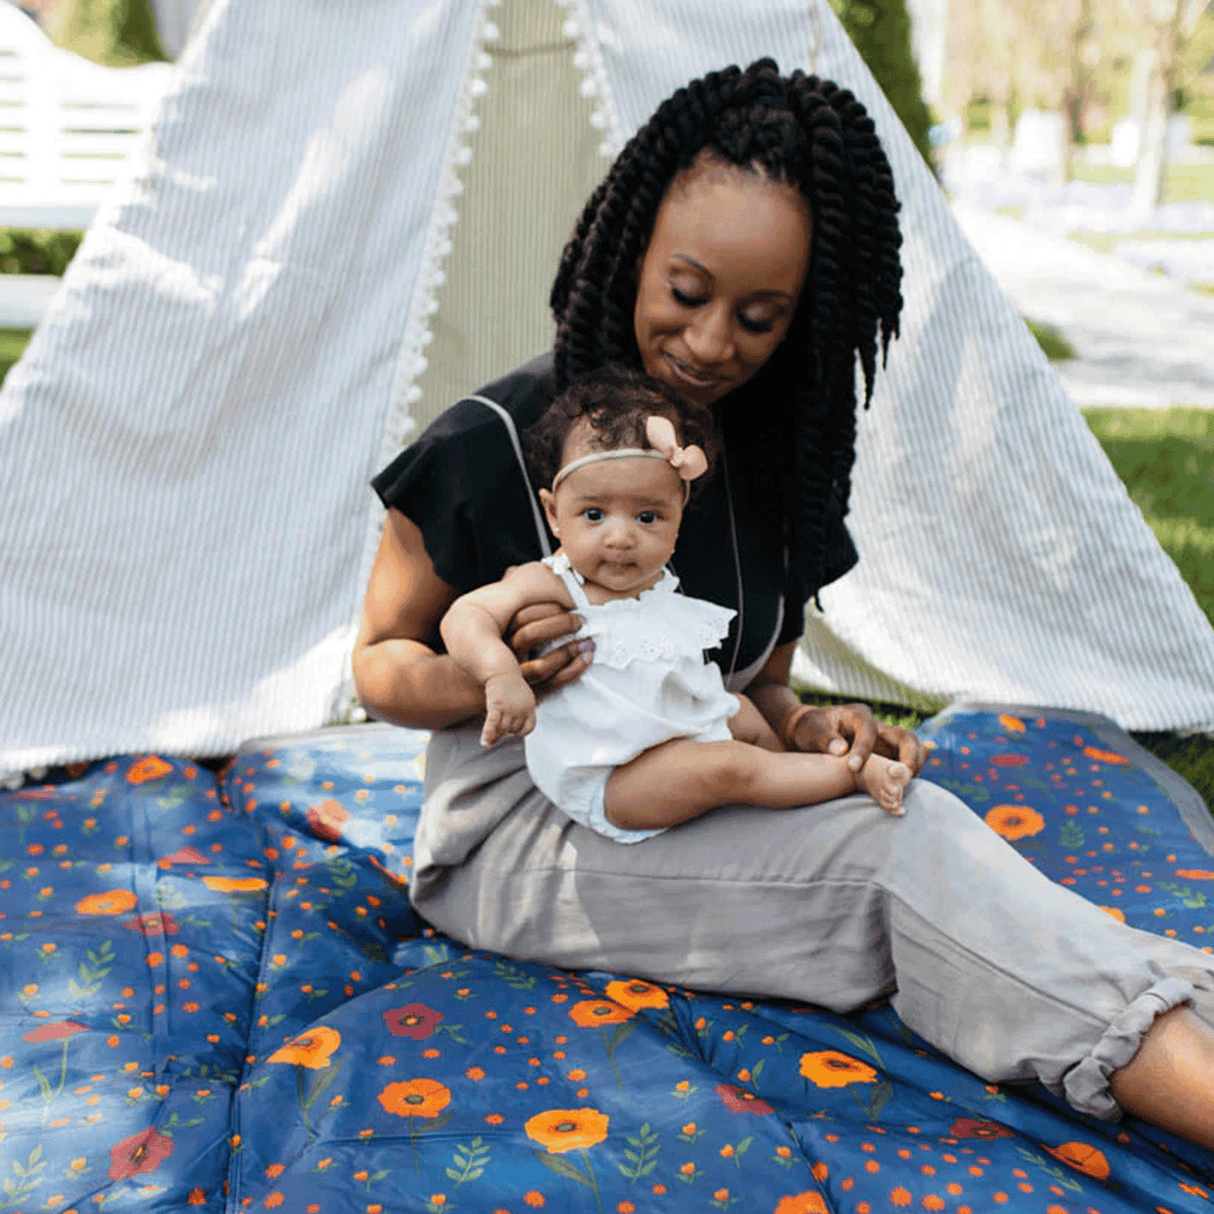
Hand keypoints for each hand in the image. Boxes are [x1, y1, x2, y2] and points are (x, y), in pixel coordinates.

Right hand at [481, 673, 537, 746]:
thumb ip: (523, 712)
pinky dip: (487, 734)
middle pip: (513, 730)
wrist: (501, 671)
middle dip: (505, 732)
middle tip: (497, 732)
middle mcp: (521, 709)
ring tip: (490, 736)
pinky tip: (484, 742)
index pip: (529, 728)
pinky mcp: (496, 705)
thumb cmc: (511, 685)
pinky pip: (492, 724)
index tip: (513, 732)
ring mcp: (509, 708)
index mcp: (530, 707)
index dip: (520, 732)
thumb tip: (516, 730)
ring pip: (503, 729)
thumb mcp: (524, 698)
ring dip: (496, 734)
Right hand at [505, 600, 592, 696]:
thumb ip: (528, 605)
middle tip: (580, 621)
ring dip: (569, 650)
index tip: (568, 604)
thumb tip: (532, 577)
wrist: (504, 691)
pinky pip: (554, 683)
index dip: (548, 608)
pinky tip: (586, 657)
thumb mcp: (514, 623)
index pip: (521, 617)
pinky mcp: (533, 694)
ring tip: (587, 641)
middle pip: (529, 636)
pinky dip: (574, 669)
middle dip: (559, 625)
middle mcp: (506, 658)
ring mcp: (518, 679)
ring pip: (542, 665)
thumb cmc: (520, 647)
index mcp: (500, 635)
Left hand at [791, 702, 928, 775]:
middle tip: (899, 777)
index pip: (869, 730)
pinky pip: (903, 762)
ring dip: (912, 766)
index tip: (852, 768)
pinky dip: (908, 772)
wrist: (811, 732)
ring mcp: (883, 741)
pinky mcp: (884, 755)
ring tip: (904, 785)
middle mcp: (877, 727)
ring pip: (910, 749)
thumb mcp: (811, 729)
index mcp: (858, 715)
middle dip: (908, 756)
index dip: (863, 749)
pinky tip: (908, 783)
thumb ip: (825, 738)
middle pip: (904, 737)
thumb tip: (841, 750)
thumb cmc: (810, 728)